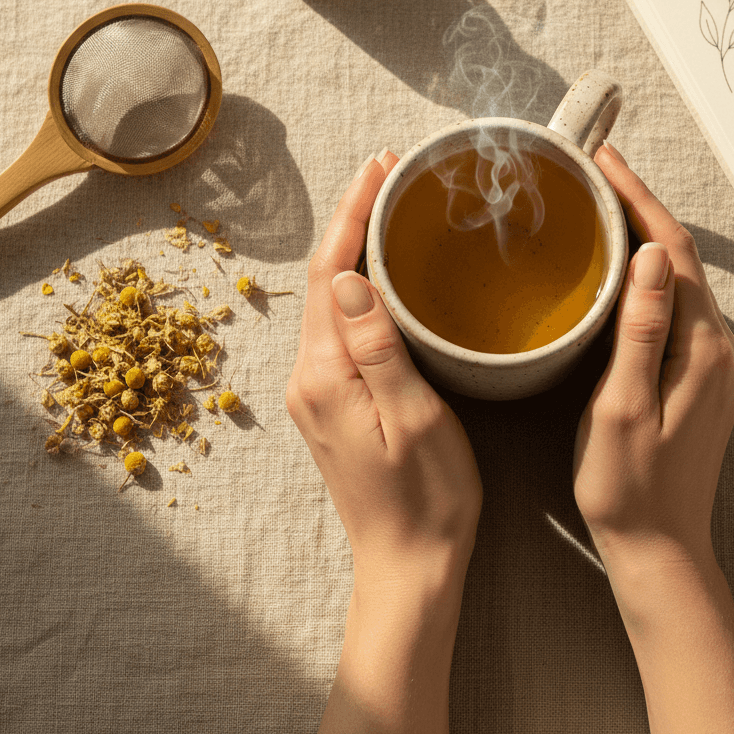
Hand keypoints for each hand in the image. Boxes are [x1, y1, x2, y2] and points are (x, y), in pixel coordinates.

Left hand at [286, 151, 481, 593]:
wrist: (407, 565)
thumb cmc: (425, 498)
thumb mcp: (413, 418)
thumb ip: (378, 347)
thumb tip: (351, 276)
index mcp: (326, 375)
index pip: (331, 273)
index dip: (352, 214)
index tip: (378, 168)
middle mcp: (308, 378)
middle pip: (323, 279)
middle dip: (350, 220)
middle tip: (387, 173)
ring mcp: (316, 392)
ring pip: (329, 301)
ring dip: (352, 250)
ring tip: (386, 207)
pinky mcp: (331, 403)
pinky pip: (338, 328)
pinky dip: (357, 287)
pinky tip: (381, 273)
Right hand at [573, 142, 733, 576]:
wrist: (660, 545)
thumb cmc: (628, 486)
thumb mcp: (621, 407)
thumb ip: (640, 330)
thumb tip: (647, 258)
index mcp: (701, 351)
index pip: (671, 253)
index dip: (639, 200)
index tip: (606, 163)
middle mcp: (721, 350)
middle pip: (680, 259)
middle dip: (641, 210)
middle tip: (597, 175)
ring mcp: (717, 364)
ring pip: (681, 281)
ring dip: (646, 240)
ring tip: (604, 209)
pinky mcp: (705, 377)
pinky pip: (679, 308)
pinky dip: (652, 276)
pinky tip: (624, 270)